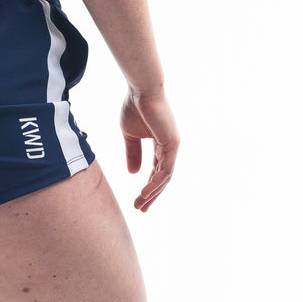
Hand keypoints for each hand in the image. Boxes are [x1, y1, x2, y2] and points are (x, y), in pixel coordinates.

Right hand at [121, 89, 179, 211]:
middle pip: (162, 178)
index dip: (147, 187)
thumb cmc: (135, 108)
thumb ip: (132, 154)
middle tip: (141, 209)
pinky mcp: (172, 144)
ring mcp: (172, 146)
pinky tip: (146, 191)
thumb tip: (134, 173)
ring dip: (153, 192)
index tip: (138, 201)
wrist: (140, 91)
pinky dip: (156, 182)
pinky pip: (165, 169)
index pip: (155, 172)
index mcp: (160, 146)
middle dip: (151, 195)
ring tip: (141, 204)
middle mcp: (168, 148)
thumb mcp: (130, 136)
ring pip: (164, 177)